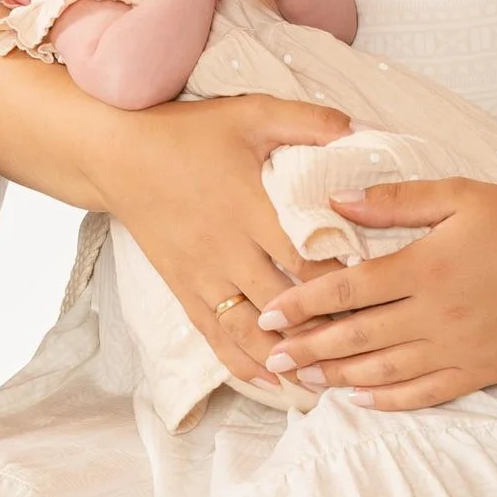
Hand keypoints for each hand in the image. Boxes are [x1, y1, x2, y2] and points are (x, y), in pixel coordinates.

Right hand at [99, 93, 351, 381]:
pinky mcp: (183, 290)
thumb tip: (364, 129)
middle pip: (284, 303)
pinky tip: (273, 383)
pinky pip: (216, 337)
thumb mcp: (251, 113)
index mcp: (250, 207)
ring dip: (287, 359)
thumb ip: (309, 121)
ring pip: (250, 332)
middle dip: (325, 329)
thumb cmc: (189, 132)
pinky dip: (245, 365)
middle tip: (366, 347)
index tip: (378, 293)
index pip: (306, 256)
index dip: (344, 279)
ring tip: (325, 381)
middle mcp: (227, 249)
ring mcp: (202, 275)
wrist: (117, 154)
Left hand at [257, 178, 496, 410]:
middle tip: (269, 355)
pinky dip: (388, 400)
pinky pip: (426, 394)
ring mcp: (460, 348)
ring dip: (337, 378)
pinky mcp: (483, 371)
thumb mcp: (462, 194)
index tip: (269, 312)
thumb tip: (337, 201)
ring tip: (300, 379)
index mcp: (428, 266)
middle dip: (307, 348)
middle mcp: (438, 314)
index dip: (303, 303)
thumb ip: (396, 200)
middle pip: (357, 338)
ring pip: (384, 372)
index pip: (348, 289)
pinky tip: (359, 400)